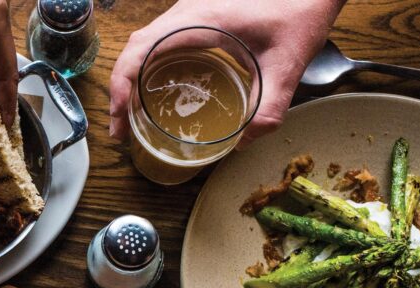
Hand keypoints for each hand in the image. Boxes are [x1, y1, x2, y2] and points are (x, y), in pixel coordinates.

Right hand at [109, 0, 343, 143]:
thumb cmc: (299, 16)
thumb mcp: (287, 68)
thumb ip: (267, 110)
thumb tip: (240, 143)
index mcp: (201, 20)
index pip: (142, 49)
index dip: (122, 85)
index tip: (122, 118)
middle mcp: (187, 12)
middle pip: (134, 48)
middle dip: (120, 90)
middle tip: (122, 130)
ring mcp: (189, 12)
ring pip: (142, 44)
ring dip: (130, 79)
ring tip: (130, 118)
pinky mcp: (195, 17)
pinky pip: (158, 42)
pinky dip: (145, 69)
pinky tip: (152, 94)